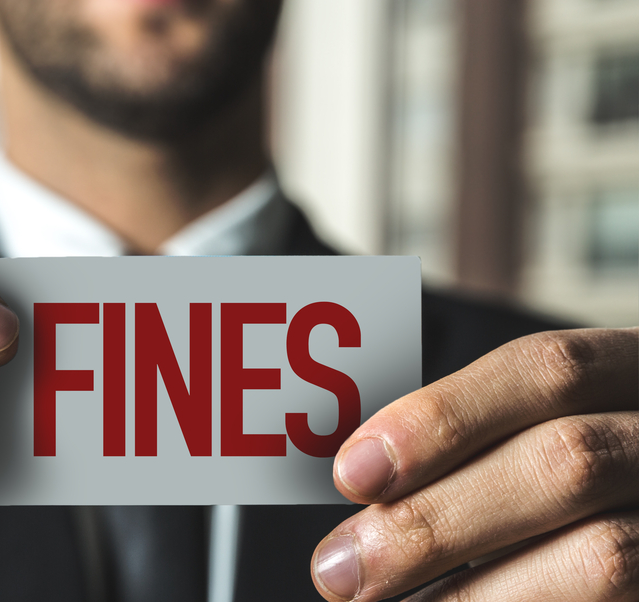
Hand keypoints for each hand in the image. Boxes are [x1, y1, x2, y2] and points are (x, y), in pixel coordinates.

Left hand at [311, 327, 638, 600]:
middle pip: (565, 462)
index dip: (442, 417)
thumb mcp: (551, 429)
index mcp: (636, 373)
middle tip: (340, 569)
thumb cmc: (584, 478)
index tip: (353, 471)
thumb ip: (481, 442)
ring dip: (472, 593)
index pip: (547, 370)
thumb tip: (364, 474)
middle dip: (435, 520)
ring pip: (604, 556)